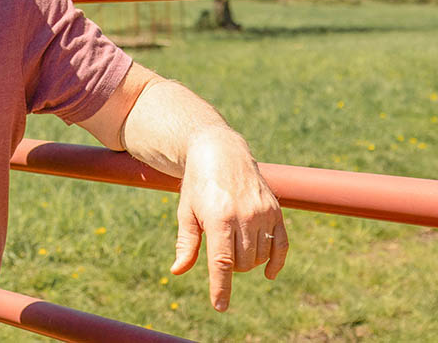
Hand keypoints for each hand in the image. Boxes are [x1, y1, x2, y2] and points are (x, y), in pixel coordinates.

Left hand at [169, 130, 287, 311]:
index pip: (221, 262)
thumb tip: (178, 270)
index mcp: (218, 217)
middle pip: (241, 263)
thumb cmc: (198, 185)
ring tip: (233, 242)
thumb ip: (186, 243)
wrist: (221, 152)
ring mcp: (263, 214)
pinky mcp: (276, 211)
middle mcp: (244, 216)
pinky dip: (275, 262)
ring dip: (247, 261)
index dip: (221, 287)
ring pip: (259, 257)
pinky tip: (268, 273)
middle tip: (219, 247)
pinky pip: (281, 246)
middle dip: (230, 266)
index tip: (220, 306)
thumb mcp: (186, 211)